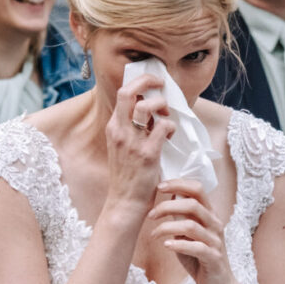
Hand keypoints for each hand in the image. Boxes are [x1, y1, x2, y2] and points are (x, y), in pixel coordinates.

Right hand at [103, 73, 175, 215]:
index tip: (152, 84)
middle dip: (147, 81)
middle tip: (161, 85)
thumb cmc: (126, 175)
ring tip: (166, 115)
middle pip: (129, 92)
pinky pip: (163, 127)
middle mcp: (119, 132)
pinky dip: (171, 127)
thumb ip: (130, 128)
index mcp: (113, 128)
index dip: (139, 82)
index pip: (122, 93)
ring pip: (147, 106)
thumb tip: (148, 110)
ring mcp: (133, 142)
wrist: (125, 202)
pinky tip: (170, 136)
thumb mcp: (121, 147)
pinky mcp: (148, 154)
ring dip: (161, 105)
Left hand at [148, 178, 244, 283]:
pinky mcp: (214, 258)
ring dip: (167, 227)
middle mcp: (215, 224)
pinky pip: (196, 247)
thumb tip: (168, 197)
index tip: (159, 186)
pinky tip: (166, 245)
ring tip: (154, 234)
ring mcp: (216, 241)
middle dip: (167, 206)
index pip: (198, 189)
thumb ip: (180, 217)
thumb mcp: (187, 235)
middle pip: (193, 204)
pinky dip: (178, 244)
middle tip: (151, 215)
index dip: (178, 184)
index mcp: (209, 215)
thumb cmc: (200, 259)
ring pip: (192, 225)